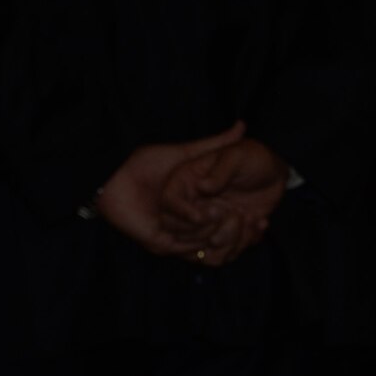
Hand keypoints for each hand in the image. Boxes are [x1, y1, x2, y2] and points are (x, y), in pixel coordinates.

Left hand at [96, 122, 245, 261]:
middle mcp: (185, 226)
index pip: (225, 223)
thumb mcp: (185, 153)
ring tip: (241, 219)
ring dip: (228, 236)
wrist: (112, 176)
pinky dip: (205, 240)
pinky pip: (190, 250)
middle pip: (222, 238)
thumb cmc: (145, 162)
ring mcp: (174, 237)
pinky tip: (216, 226)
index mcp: (192, 208)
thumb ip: (213, 145)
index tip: (263, 217)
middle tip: (258, 221)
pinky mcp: (162, 245)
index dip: (246, 223)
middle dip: (242, 233)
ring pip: (209, 246)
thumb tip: (241, 126)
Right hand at [159, 136, 288, 266]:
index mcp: (186, 179)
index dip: (184, 214)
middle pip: (183, 231)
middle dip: (214, 230)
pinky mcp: (224, 232)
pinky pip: (224, 253)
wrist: (274, 171)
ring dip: (231, 241)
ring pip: (205, 248)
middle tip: (237, 214)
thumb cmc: (251, 156)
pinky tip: (258, 224)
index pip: (169, 201)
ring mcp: (208, 221)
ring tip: (251, 219)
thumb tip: (202, 187)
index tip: (210, 215)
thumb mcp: (237, 156)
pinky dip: (244, 244)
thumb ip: (220, 171)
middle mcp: (192, 203)